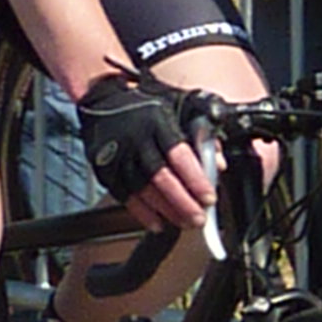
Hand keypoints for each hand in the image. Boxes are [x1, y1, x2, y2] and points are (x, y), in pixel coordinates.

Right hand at [75, 72, 213, 230]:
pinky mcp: (104, 167)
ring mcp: (117, 155)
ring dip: (165, 210)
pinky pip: (123, 195)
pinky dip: (141, 212)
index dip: (195, 179)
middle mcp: (135, 139)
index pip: (179, 156)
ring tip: (184, 222)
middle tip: (199, 218)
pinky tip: (157, 222)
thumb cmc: (147, 105)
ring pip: (142, 189)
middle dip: (182, 202)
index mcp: (157, 123)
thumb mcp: (180, 107)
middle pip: (160, 177)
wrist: (103, 98)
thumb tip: (218, 164)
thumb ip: (202, 135)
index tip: (209, 197)